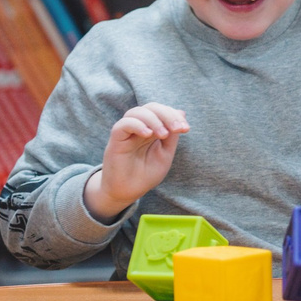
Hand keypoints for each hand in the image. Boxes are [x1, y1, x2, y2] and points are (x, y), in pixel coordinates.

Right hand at [88, 103, 187, 221]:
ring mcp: (126, 134)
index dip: (175, 115)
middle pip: (151, 107)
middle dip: (167, 114)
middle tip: (178, 129)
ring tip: (163, 135)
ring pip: (137, 112)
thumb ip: (172, 135)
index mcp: (151, 129)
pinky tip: (148, 134)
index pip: (162, 110)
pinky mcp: (115, 141)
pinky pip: (122, 125)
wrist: (127, 192)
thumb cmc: (146, 174)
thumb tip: (181, 112)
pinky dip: (137, 125)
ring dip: (154, 119)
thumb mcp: (165, 154)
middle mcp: (138, 128)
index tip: (185, 129)